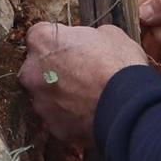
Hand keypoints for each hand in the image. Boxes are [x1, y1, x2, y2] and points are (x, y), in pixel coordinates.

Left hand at [18, 22, 148, 146]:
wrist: (128, 104)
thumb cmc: (119, 64)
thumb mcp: (108, 34)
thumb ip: (86, 36)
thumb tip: (88, 43)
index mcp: (43, 41)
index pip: (39, 35)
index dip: (59, 41)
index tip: (72, 46)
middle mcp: (32, 72)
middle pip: (37, 68)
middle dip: (54, 70)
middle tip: (81, 72)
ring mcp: (40, 102)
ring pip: (47, 96)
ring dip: (61, 95)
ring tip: (88, 96)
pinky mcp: (53, 126)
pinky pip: (59, 118)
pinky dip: (71, 116)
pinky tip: (91, 112)